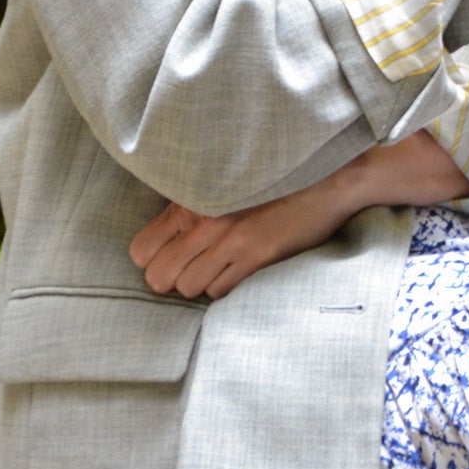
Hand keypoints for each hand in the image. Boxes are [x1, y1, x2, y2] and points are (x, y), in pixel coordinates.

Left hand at [129, 133, 468, 299]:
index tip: (167, 256)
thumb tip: (166, 232)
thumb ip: (193, 203)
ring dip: (198, 283)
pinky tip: (235, 270)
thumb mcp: (225, 180)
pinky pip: (218, 291)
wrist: (326, 179)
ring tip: (215, 268)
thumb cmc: (274, 178)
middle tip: (189, 268)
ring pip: (187, 287)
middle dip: (170, 278)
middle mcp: (204, 218)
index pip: (141, 248)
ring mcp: (229, 240)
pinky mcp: (255, 255)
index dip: (152, 258)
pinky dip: (222, 287)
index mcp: (192, 196)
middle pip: (158, 276)